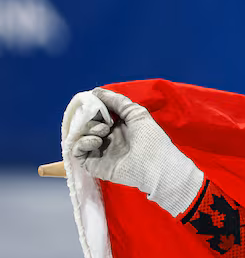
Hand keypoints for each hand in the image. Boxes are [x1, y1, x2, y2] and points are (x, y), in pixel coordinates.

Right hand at [70, 88, 203, 216]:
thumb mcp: (136, 113)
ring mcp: (100, 151)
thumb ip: (118, 101)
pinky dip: (82, 143)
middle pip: (87, 124)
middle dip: (91, 118)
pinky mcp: (93, 164)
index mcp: (119, 126)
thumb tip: (96, 91)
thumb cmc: (151, 139)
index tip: (94, 101)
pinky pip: (77, 151)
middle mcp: (108, 138)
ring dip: (88, 129)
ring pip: (80, 136)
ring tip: (103, 132)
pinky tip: (96, 141)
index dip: (95, 107)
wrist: (155, 166)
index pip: (98, 114)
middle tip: (104, 122)